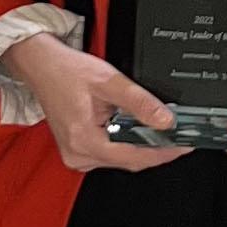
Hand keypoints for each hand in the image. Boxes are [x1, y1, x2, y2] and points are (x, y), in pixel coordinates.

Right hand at [0, 33, 190, 172]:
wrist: (42, 65)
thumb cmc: (67, 71)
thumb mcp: (109, 81)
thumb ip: (140, 102)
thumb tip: (165, 120)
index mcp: (84, 140)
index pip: (134, 156)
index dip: (164, 152)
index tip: (184, 145)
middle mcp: (78, 154)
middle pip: (130, 161)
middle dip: (157, 149)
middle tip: (181, 137)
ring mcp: (76, 155)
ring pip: (121, 158)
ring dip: (142, 146)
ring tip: (162, 131)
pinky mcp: (78, 150)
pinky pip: (111, 153)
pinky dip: (127, 143)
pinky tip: (138, 130)